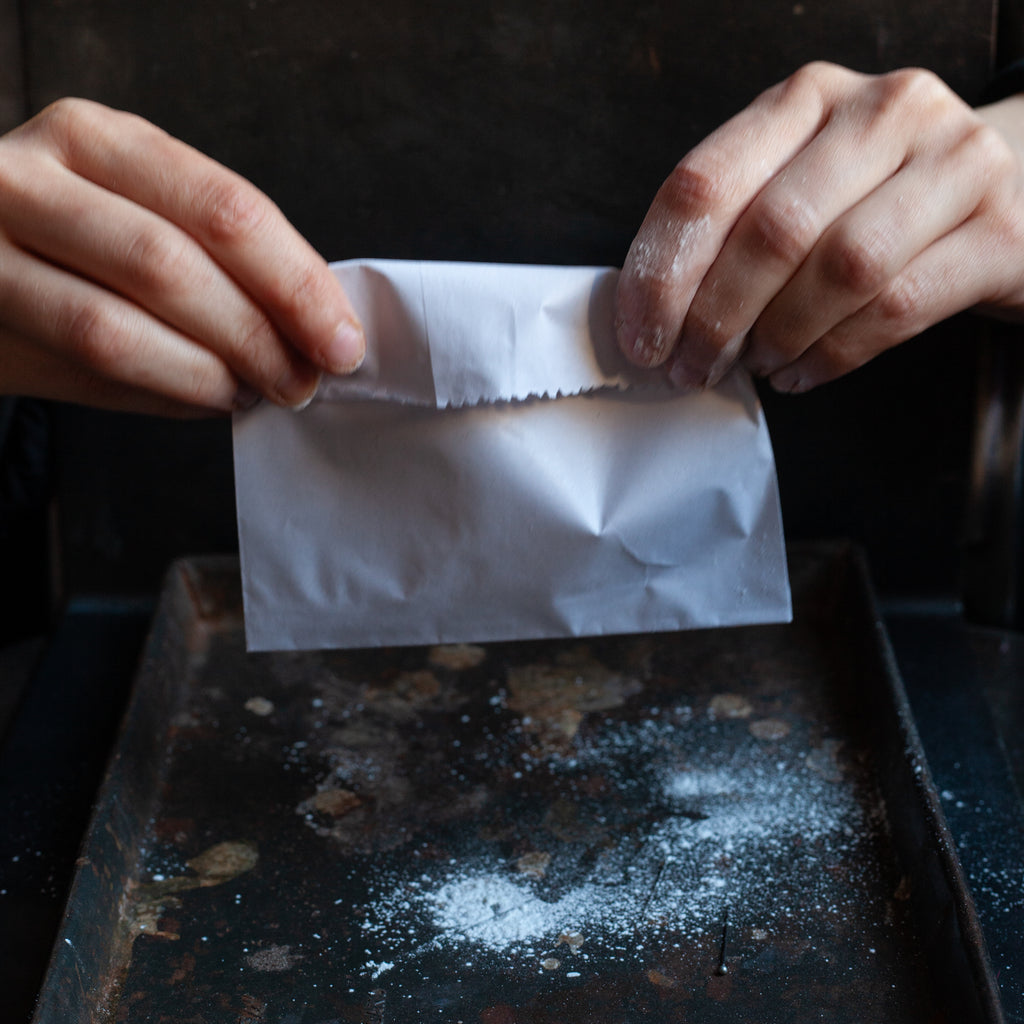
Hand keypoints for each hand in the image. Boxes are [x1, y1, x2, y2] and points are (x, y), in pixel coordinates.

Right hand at [0, 99, 364, 415]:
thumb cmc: (67, 252)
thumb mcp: (141, 224)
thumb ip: (220, 268)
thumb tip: (314, 333)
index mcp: (103, 141)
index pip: (225, 207)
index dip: (297, 282)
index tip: (342, 338)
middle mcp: (39, 174)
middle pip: (178, 259)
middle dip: (262, 334)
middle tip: (306, 379)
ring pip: (123, 321)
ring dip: (212, 371)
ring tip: (259, 391)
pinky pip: (86, 358)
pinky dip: (166, 386)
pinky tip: (207, 395)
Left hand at [615, 62, 1023, 392]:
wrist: (1000, 197)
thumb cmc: (872, 203)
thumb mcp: (794, 189)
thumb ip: (731, 231)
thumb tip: (654, 319)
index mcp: (807, 98)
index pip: (705, 182)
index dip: (660, 272)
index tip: (640, 337)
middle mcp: (884, 112)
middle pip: (771, 229)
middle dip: (714, 319)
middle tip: (691, 368)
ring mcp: (955, 162)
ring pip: (839, 267)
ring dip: (777, 336)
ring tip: (754, 367)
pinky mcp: (1002, 230)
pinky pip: (897, 308)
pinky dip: (832, 355)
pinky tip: (800, 373)